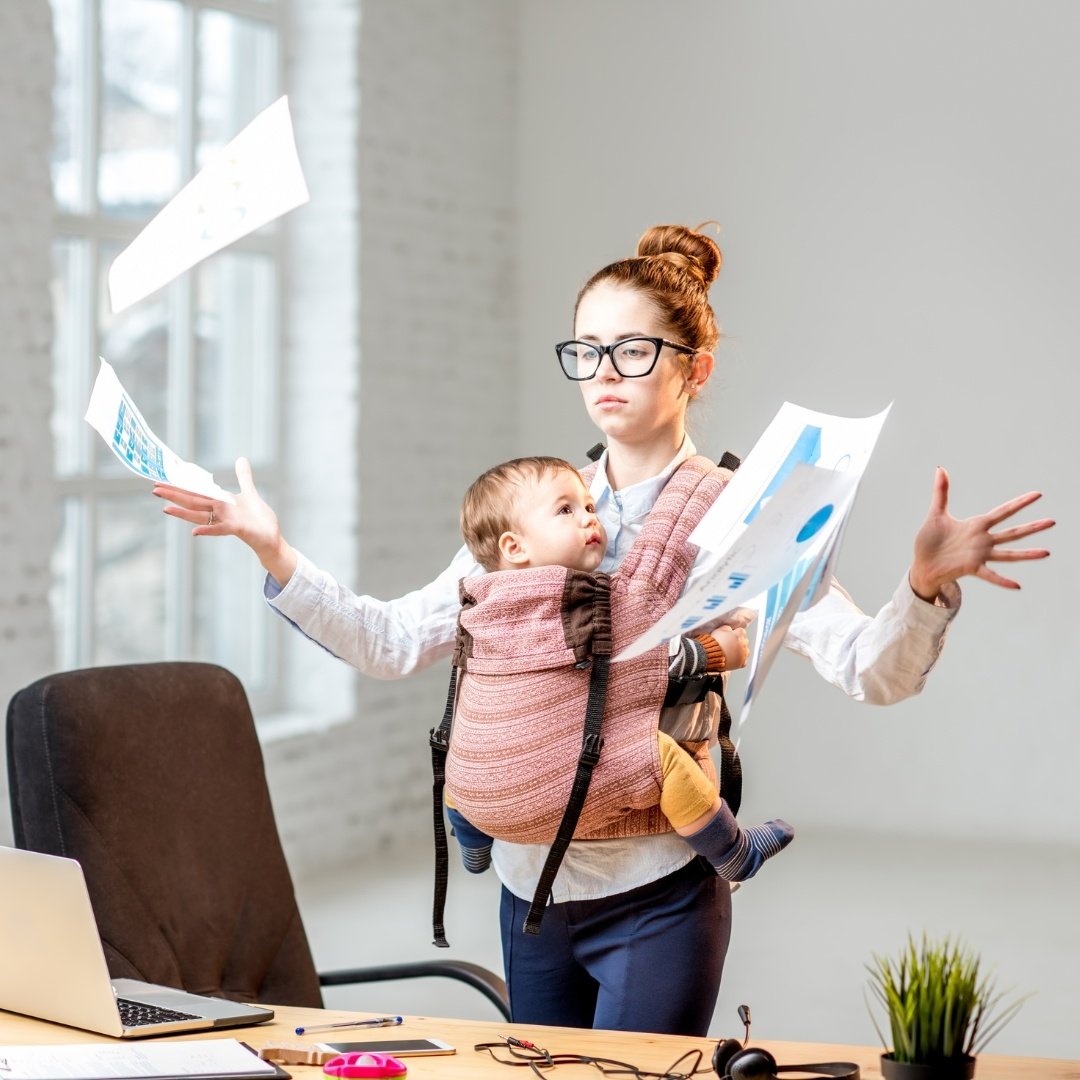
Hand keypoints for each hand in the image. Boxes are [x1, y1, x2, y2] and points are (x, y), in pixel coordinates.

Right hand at [152, 457, 297, 585]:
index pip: (197, 491)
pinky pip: (219, 529)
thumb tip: (241, 458)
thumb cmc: (258, 518)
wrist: (270, 537)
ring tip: (165, 509)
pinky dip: (207, 530)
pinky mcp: (236, 529)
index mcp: (220, 501)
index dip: (180, 486)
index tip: (162, 480)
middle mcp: (219, 511)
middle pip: (193, 501)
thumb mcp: (250, 493)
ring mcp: (226, 520)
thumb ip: (243, 477)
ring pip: (200, 515)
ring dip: (183, 512)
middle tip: (154, 489)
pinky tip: (193, 532)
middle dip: (175, 495)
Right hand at [715, 625, 749, 670]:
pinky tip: (733, 658)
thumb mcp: (718, 630)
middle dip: (739, 642)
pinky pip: (744, 661)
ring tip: (731, 652)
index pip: (741, 631)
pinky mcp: (742, 663)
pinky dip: (740, 660)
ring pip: (746, 651)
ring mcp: (743, 654)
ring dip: (740, 651)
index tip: (731, 636)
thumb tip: (730, 629)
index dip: (735, 633)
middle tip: (730, 644)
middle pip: (744, 641)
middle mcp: (744, 644)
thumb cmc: (714, 643)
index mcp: (739, 635)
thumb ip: (727, 628)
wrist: (710, 655)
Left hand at [909, 466, 1053, 600]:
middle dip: (1032, 527)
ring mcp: (979, 555)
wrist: (922, 563)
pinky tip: (1017, 585)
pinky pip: (990, 575)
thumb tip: (940, 469)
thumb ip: (941, 492)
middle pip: (1012, 533)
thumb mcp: (936, 514)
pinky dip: (1003, 581)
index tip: (1038, 494)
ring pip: (1008, 555)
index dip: (1020, 502)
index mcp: (976, 525)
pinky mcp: (971, 568)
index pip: (1003, 511)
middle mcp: (983, 540)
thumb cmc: (929, 540)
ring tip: (1047, 552)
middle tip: (1053, 521)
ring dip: (1027, 554)